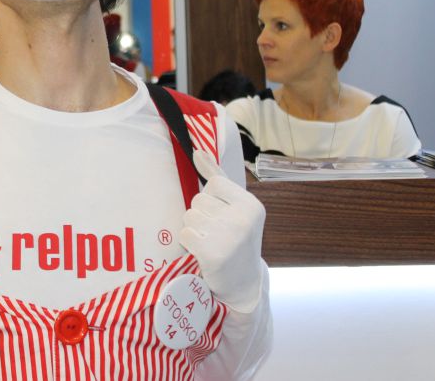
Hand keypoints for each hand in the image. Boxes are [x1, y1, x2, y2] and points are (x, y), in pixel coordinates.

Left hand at [178, 150, 265, 311]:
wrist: (243, 284)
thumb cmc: (236, 239)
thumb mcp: (234, 207)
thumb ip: (216, 177)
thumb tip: (198, 150)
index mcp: (251, 205)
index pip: (213, 184)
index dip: (212, 200)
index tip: (223, 217)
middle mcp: (242, 219)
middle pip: (198, 200)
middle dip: (201, 216)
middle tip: (217, 234)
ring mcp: (228, 237)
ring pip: (189, 216)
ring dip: (194, 229)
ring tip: (210, 242)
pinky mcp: (212, 254)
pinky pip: (184, 234)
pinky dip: (188, 243)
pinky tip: (202, 252)